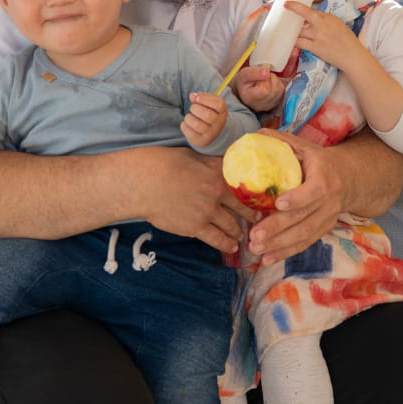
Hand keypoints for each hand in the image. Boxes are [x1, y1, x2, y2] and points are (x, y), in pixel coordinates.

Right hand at [138, 147, 254, 253]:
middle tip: (257, 218)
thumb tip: (220, 164)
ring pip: (231, 225)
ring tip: (241, 235)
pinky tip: (232, 247)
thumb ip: (209, 163)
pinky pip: (217, 239)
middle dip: (251, 214)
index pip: (242, 183)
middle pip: (241, 206)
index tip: (259, 196)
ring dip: (238, 231)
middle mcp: (217, 193)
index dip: (252, 191)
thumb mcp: (191, 156)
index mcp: (217, 173)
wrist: (143, 183)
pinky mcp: (196, 228)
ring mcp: (207, 212)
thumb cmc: (162, 164)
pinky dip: (226, 244)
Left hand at [181, 92, 227, 148]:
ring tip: (189, 117)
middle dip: (195, 108)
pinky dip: (184, 125)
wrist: (213, 134)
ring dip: (188, 117)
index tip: (197, 98)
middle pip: (207, 115)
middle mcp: (218, 124)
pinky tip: (187, 124)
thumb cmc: (209, 114)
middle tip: (193, 108)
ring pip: (197, 124)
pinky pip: (189, 132)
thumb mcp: (210, 104)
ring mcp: (211, 134)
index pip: (219, 104)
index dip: (205, 99)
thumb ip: (202, 97)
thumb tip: (192, 96)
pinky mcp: (201, 141)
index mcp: (222, 113)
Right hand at [233, 64, 284, 112]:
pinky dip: (277, 85)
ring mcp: (269, 106)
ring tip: (265, 80)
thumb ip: (253, 73)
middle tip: (262, 76)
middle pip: (275, 89)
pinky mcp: (275, 104)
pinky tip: (269, 84)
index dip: (265, 78)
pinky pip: (282, 92)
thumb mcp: (244, 74)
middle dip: (271, 78)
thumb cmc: (243, 82)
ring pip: (280, 90)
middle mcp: (261, 106)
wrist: (243, 91)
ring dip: (275, 81)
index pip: (265, 90)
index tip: (260, 74)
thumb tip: (266, 71)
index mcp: (250, 99)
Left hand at [246, 128, 343, 261]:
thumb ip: (281, 142)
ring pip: (304, 235)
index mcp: (324, 176)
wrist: (351, 178)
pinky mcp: (323, 229)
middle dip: (278, 228)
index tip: (278, 203)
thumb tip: (253, 136)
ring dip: (279, 245)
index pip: (313, 190)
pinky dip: (286, 253)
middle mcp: (329, 200)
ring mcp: (328, 217)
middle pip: (304, 218)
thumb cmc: (319, 161)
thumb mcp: (305, 147)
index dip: (298, 198)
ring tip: (256, 249)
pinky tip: (268, 258)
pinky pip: (305, 243)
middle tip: (255, 236)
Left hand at [284, 0, 363, 69]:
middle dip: (292, 17)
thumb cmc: (347, 40)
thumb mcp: (337, 24)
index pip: (309, 11)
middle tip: (284, 18)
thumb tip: (310, 18)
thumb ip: (324, 20)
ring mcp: (318, 37)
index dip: (296, 7)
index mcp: (328, 18)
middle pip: (302, 19)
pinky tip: (290, 42)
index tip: (287, 4)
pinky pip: (300, 44)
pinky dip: (294, 42)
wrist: (352, 56)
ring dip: (292, 32)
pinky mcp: (315, 48)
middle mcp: (322, 25)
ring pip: (299, 32)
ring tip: (286, 32)